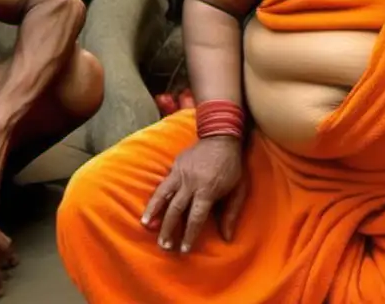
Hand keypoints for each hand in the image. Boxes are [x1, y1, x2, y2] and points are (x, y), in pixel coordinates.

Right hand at [141, 136, 246, 252]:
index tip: (183, 249)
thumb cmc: (233, 166)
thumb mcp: (239, 189)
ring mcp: (180, 172)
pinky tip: (150, 207)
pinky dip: (156, 196)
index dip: (189, 235)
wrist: (221, 136)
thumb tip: (227, 238)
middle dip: (168, 229)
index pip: (195, 217)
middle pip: (176, 210)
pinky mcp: (175, 165)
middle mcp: (191, 182)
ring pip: (162, 195)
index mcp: (207, 189)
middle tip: (164, 245)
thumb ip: (231, 213)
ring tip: (145, 225)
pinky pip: (163, 184)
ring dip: (153, 211)